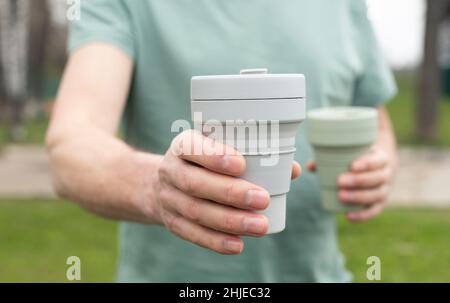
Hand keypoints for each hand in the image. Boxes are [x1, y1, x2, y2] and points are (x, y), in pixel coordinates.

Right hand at [154, 130, 300, 253]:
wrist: (166, 182)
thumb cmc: (205, 162)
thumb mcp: (218, 150)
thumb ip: (253, 156)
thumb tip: (291, 170)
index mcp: (183, 146)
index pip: (192, 147)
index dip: (214, 156)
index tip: (242, 165)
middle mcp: (170, 170)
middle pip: (195, 183)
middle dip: (230, 193)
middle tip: (262, 199)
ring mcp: (168, 198)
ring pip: (196, 211)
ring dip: (230, 221)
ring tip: (260, 226)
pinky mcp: (172, 221)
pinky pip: (192, 233)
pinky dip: (216, 241)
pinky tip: (238, 244)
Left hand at [307, 145, 394, 221]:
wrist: (377, 167)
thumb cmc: (359, 159)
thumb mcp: (351, 154)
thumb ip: (330, 157)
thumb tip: (310, 166)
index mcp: (382, 159)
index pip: (378, 161)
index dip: (368, 164)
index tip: (352, 166)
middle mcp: (386, 175)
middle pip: (378, 178)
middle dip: (359, 181)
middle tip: (340, 181)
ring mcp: (385, 190)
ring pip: (377, 195)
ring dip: (359, 197)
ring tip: (341, 196)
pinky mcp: (380, 203)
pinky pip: (374, 211)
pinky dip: (362, 215)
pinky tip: (348, 215)